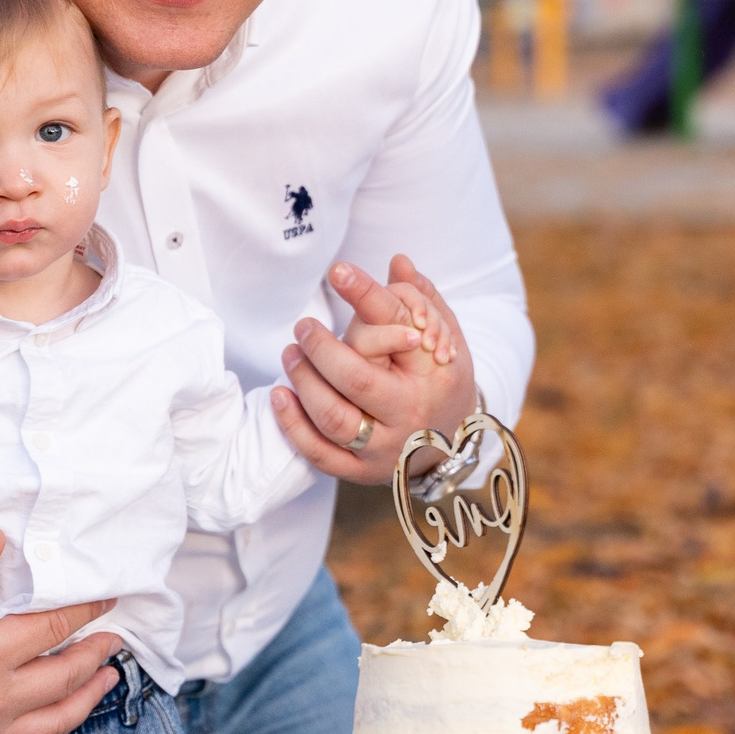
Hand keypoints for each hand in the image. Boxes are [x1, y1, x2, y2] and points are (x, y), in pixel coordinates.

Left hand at [269, 256, 479, 483]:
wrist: (453, 445)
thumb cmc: (440, 380)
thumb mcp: (445, 337)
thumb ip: (421, 299)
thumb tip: (398, 261)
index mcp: (435, 375)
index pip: (398, 328)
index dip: (367, 296)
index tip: (338, 271)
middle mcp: (410, 414)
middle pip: (358, 380)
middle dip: (321, 348)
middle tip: (304, 326)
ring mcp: (385, 447)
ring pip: (334, 418)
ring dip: (303, 382)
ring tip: (291, 354)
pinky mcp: (361, 472)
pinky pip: (319, 454)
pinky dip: (293, 425)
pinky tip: (280, 395)